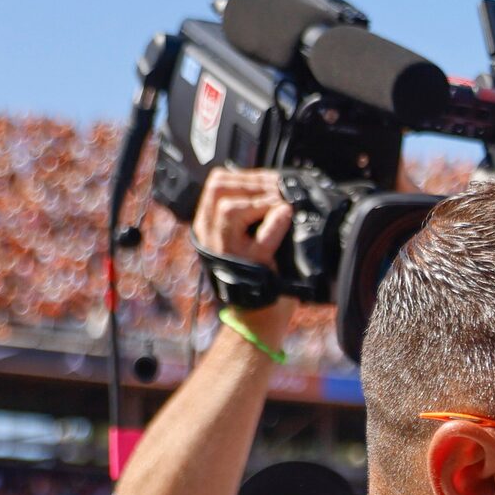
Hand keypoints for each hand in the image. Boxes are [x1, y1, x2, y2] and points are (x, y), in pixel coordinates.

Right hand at [191, 168, 295, 347]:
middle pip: (217, 191)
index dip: (243, 175)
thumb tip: (268, 184)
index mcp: (207, 228)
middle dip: (249, 182)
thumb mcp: (241, 241)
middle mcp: (212, 238)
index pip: (216, 185)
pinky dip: (277, 221)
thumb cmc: (257, 278)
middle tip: (274, 187)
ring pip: (230, 209)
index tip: (266, 177)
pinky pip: (263, 236)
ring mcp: (229, 251)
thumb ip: (246, 215)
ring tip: (280, 202)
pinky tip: (287, 215)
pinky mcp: (252, 265)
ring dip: (260, 198)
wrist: (257, 319)